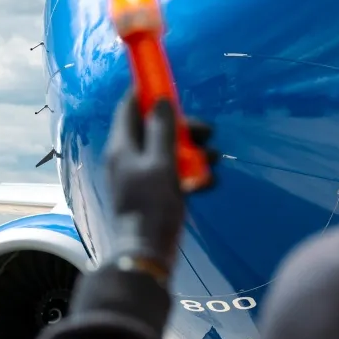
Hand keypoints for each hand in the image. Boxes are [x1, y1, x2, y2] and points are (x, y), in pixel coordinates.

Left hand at [105, 94, 214, 281]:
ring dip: (192, 152)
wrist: (147, 253)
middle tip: (208, 131)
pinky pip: (172, 174)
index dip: (147, 92)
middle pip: (154, 129)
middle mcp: (128, 158)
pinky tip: (210, 182)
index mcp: (122, 147)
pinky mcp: (152, 194)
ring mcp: (140, 177)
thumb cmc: (152, 206)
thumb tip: (161, 100)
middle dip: (183, 127)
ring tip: (215, 159)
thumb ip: (163, 130)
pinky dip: (190, 174)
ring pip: (167, 152)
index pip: (129, 108)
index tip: (170, 84)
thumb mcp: (161, 164)